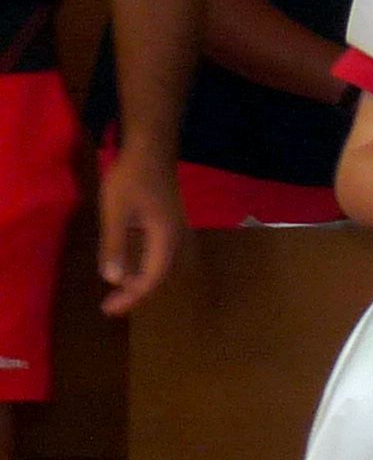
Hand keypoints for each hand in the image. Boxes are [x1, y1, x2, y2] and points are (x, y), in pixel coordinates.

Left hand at [92, 138, 183, 316]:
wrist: (151, 150)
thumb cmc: (132, 178)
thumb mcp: (116, 212)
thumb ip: (115, 245)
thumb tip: (113, 280)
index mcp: (165, 239)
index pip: (151, 278)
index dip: (131, 296)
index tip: (109, 309)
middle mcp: (176, 239)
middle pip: (160, 277)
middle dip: (137, 293)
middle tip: (111, 305)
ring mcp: (176, 232)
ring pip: (162, 268)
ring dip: (142, 282)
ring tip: (121, 292)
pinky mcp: (170, 225)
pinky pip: (161, 256)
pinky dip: (146, 268)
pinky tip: (131, 267)